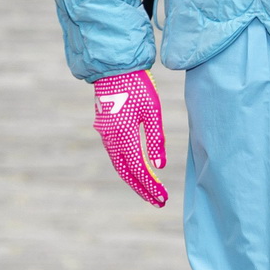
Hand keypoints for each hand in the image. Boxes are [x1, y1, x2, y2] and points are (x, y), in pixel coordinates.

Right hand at [92, 70, 167, 206]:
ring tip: (151, 191)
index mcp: (123, 135)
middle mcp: (111, 139)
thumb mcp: (152, 110)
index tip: (163, 198)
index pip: (139, 169)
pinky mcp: (106, 129)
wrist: (114, 67)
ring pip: (119, 165)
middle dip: (143, 189)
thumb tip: (159, 167)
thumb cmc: (138, 86)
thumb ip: (155, 139)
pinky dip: (127, 167)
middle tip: (159, 202)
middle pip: (126, 173)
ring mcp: (106, 135)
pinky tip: (138, 171)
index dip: (151, 186)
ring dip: (135, 180)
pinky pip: (116, 155)